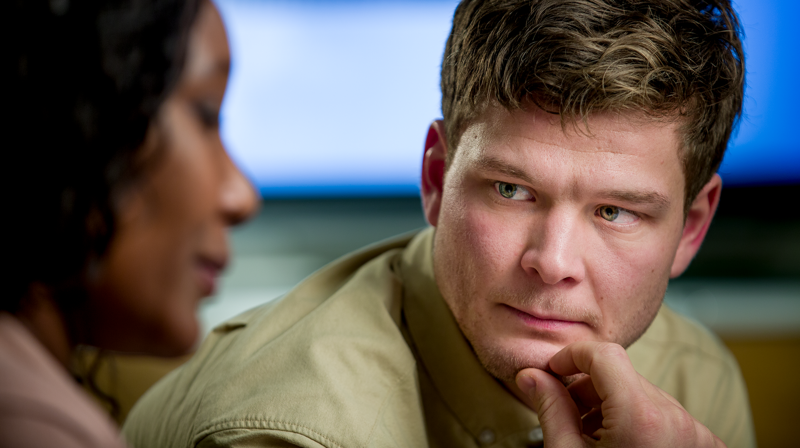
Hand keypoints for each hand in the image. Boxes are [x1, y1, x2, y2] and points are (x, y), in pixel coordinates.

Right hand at [515, 341, 725, 446]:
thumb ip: (550, 408)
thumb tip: (530, 376)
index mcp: (641, 416)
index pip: (604, 355)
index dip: (571, 357)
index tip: (552, 372)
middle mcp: (677, 419)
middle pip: (623, 376)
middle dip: (588, 388)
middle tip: (565, 413)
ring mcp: (696, 434)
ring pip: (644, 395)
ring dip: (613, 406)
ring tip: (591, 438)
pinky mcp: (706, 446)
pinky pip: (666, 416)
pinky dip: (639, 422)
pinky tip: (618, 447)